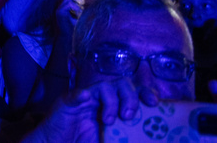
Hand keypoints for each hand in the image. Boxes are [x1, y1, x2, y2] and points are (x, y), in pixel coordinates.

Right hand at [29, 78, 157, 142]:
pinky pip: (75, 94)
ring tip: (108, 120)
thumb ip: (124, 140)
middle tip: (129, 116)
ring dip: (110, 101)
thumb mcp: (109, 142)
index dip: (145, 93)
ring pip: (103, 86)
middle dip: (130, 97)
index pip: (133, 92)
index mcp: (113, 107)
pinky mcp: (67, 103)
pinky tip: (85, 99)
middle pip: (121, 84)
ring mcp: (84, 100)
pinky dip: (81, 95)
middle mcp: (100, 99)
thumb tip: (147, 142)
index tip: (154, 103)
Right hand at [55, 0, 83, 36]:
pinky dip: (75, 7)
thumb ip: (87, 5)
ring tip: (82, 8)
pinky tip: (78, 13)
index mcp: (69, 0)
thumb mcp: (84, 12)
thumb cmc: (77, 25)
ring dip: (78, 1)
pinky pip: (68, 3)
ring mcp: (60, 5)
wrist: (68, 36)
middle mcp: (63, 0)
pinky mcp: (59, 11)